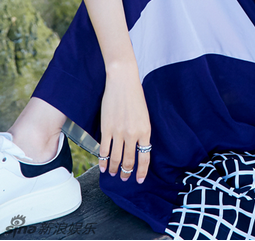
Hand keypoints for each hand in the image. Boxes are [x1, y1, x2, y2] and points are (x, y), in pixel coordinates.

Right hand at [98, 61, 151, 183]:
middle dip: (127, 173)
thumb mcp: (144, 115)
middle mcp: (132, 134)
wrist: (123, 81)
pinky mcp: (106, 129)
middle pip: (129, 161)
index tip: (138, 179)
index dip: (141, 171)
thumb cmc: (135, 95)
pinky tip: (103, 167)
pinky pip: (104, 150)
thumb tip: (138, 147)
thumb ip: (141, 132)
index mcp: (145, 130)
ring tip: (114, 174)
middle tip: (124, 178)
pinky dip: (103, 161)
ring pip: (116, 158)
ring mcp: (118, 133)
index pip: (144, 157)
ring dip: (115, 169)